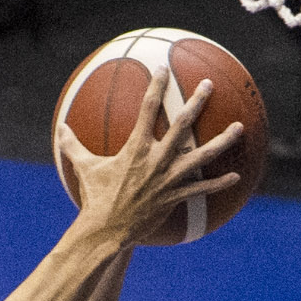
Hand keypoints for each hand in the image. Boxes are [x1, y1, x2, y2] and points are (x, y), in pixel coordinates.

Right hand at [55, 64, 239, 245]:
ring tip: (239, 128)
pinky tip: (237, 176)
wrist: (105, 230)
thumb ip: (73, 146)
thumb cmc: (94, 198)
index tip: (164, 70)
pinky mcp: (175, 197)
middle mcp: (156, 159)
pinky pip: (202, 188)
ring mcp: (169, 178)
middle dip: (197, 102)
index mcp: (136, 148)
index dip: (156, 87)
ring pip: (202, 155)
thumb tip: (61, 129)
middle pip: (182, 124)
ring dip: (223, 141)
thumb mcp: (83, 169)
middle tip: (209, 85)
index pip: (148, 109)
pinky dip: (219, 183)